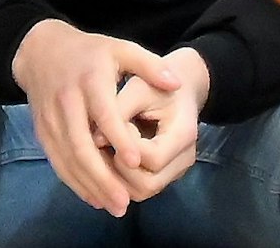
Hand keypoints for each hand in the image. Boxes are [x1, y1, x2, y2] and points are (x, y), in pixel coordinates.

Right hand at [10, 20, 180, 214]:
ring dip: (89, 186)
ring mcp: (51, 121)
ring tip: (113, 206)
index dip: (119, 138)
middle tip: (125, 201)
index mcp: (89, 83)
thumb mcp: (122, 49)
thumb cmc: (91, 52)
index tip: (137, 161)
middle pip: (81, 147)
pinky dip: (73, 182)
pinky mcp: (43, 133)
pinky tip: (92, 197)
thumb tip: (176, 84)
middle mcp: (67, 104)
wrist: (42, 52)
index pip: (104, 115)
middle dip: (102, 177)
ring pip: (67, 160)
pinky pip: (57, 162)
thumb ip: (150, 65)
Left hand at [100, 46, 208, 203]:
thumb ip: (118, 111)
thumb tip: (94, 139)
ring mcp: (176, 170)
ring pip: (140, 193)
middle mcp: (185, 158)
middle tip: (100, 146)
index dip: (126, 149)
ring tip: (100, 153)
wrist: (179, 89)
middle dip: (117, 170)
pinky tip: (106, 159)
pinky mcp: (164, 175)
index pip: (153, 159)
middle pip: (147, 185)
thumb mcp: (138, 89)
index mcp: (184, 134)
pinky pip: (138, 189)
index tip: (112, 128)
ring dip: (115, 179)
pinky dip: (118, 181)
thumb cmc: (155, 86)